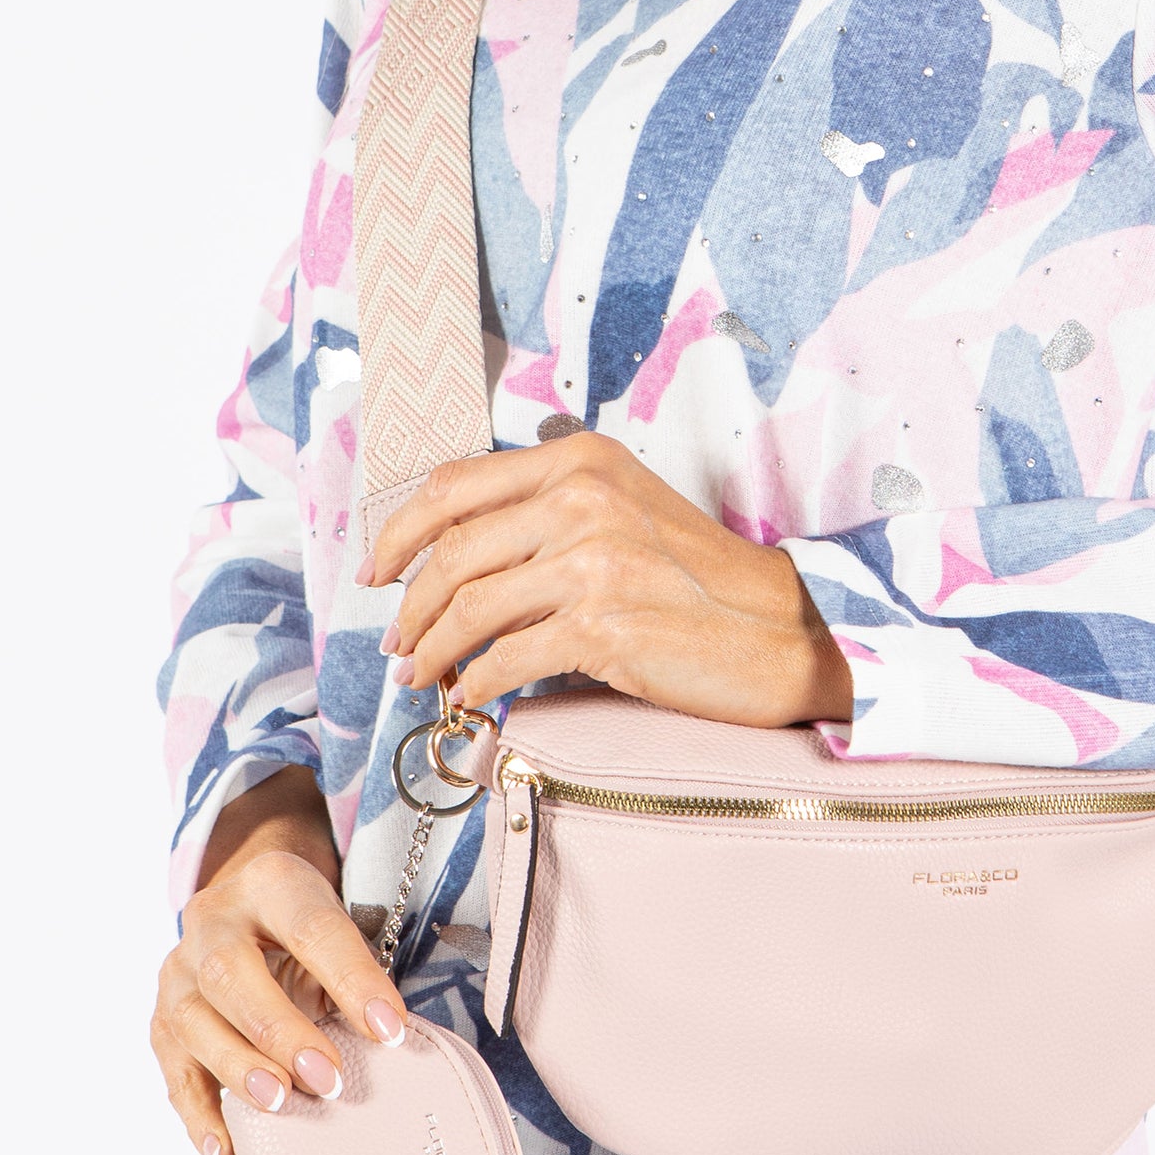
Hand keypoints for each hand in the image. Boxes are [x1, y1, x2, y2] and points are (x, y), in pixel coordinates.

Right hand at [150, 765, 409, 1154]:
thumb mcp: (336, 926)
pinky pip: (172, 1069)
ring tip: (279, 1104)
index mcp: (270, 883)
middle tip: (327, 1079)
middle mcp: (212, 918)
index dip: (352, 980)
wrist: (253, 907)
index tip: (391, 1031)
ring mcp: (177, 969)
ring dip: (237, 1068)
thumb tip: (387, 1041)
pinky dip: (198, 1113)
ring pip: (190, 1019)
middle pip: (230, 972)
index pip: (311, 929)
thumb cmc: (308, 929)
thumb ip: (354, 973)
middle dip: (280, 1031)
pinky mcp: (161, 1017)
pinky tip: (226, 1149)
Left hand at [361, 431, 853, 729]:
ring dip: (430, 650)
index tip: (377, 571)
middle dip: (409, 606)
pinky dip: (474, 684)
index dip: (399, 531)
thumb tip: (451, 551)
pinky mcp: (603, 627)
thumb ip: (546, 510)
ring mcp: (593, 561)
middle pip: (451, 551)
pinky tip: (470, 695)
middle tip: (396, 642)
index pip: (454, 484)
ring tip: (421, 675)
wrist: (777, 630)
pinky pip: (505, 659)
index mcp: (581, 459)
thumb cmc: (698, 578)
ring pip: (468, 608)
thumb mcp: (623, 510)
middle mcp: (583, 498)